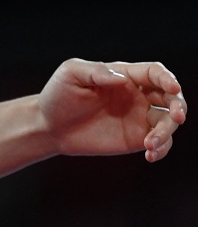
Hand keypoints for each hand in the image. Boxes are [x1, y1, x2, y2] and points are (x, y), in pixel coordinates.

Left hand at [39, 58, 185, 161]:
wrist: (48, 126)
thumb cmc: (58, 94)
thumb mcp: (71, 74)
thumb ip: (95, 71)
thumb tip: (122, 79)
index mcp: (125, 76)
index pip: (155, 73)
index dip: (167, 78)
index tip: (173, 88)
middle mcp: (138, 95)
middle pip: (170, 97)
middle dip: (178, 106)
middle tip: (177, 117)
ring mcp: (138, 117)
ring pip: (168, 122)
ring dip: (167, 132)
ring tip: (149, 144)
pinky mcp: (135, 138)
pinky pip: (159, 143)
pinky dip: (162, 149)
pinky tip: (150, 155)